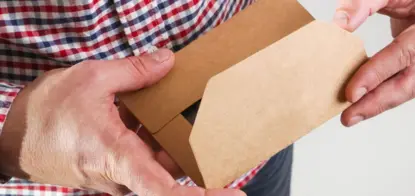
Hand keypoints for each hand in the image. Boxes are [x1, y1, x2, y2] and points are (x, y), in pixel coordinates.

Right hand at [0, 49, 244, 195]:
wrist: (13, 139)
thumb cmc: (46, 113)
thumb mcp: (91, 79)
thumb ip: (135, 71)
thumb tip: (167, 61)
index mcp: (116, 156)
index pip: (163, 190)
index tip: (231, 195)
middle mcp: (119, 175)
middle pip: (169, 174)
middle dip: (194, 158)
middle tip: (220, 145)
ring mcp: (115, 177)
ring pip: (156, 166)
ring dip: (170, 146)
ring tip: (184, 119)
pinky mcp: (112, 172)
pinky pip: (142, 161)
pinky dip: (152, 143)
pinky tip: (151, 118)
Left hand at [333, 0, 414, 125]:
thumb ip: (363, 3)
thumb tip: (339, 26)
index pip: (407, 53)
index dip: (378, 74)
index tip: (352, 91)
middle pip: (412, 81)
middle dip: (377, 101)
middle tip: (348, 115)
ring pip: (412, 88)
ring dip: (380, 103)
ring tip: (353, 114)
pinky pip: (409, 83)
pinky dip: (385, 93)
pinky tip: (365, 102)